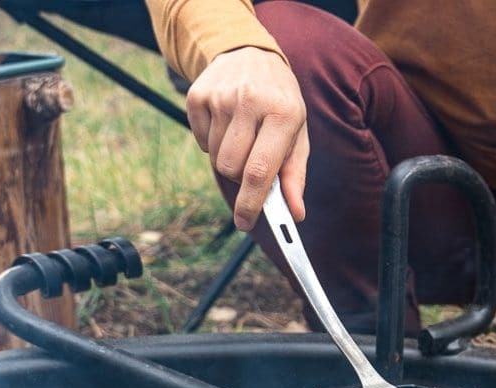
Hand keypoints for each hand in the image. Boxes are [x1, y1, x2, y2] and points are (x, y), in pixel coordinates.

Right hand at [186, 46, 308, 229]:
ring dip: (228, 159)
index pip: (260, 171)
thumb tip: (295, 214)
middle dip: (241, 178)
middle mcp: (249, 102)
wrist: (251, 55)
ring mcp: (220, 97)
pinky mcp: (198, 95)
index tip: (246, 223)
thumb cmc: (280, 104)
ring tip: (243, 136)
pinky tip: (227, 124)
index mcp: (282, 114)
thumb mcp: (297, 134)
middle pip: (232, 169)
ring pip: (216, 158)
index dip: (251, 204)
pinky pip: (201, 142)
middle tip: (252, 163)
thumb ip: (294, 176)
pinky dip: (213, 143)